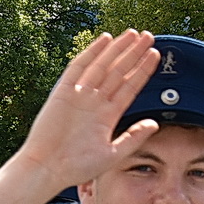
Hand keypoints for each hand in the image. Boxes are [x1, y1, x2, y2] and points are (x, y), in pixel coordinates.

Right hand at [0, 30, 160, 203]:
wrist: (48, 168)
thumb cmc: (76, 167)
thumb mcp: (112, 154)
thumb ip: (133, 138)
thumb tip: (154, 123)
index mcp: (108, 116)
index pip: (130, 87)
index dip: (142, 71)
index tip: (155, 55)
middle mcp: (95, 102)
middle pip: (119, 71)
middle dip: (134, 54)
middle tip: (148, 37)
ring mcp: (79, 95)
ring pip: (102, 65)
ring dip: (117, 49)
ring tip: (133, 34)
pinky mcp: (63, 92)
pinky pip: (79, 67)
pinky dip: (92, 53)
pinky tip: (105, 39)